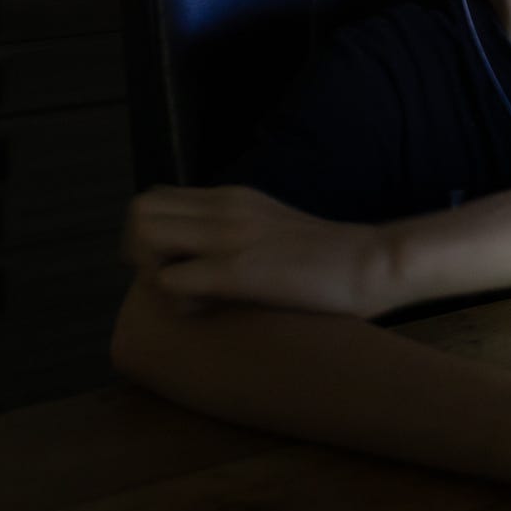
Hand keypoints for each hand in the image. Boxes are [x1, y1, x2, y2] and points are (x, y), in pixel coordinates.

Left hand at [121, 184, 401, 318]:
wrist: (373, 263)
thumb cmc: (331, 261)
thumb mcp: (275, 231)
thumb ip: (241, 234)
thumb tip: (213, 259)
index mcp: (232, 197)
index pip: (157, 198)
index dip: (150, 236)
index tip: (172, 266)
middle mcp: (224, 207)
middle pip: (139, 210)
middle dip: (138, 252)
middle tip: (166, 283)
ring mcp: (229, 235)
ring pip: (144, 236)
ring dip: (150, 271)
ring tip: (182, 297)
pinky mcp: (238, 270)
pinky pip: (171, 280)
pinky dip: (174, 300)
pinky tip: (203, 313)